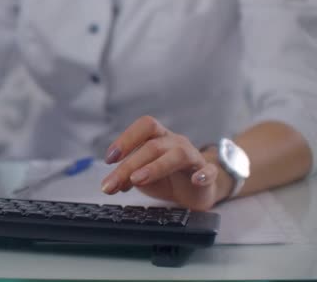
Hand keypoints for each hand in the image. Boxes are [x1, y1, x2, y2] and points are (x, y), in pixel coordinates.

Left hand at [101, 116, 231, 210]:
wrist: (195, 190)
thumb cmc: (165, 177)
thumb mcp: (141, 175)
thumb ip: (126, 176)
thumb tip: (110, 183)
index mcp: (158, 137)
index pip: (144, 126)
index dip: (126, 139)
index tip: (109, 159)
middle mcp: (175, 142)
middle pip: (153, 146)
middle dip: (129, 165)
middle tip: (111, 184)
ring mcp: (193, 157)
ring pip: (177, 155)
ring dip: (155, 167)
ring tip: (136, 180)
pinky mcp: (207, 174)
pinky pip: (209, 171)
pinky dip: (203, 174)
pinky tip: (195, 180)